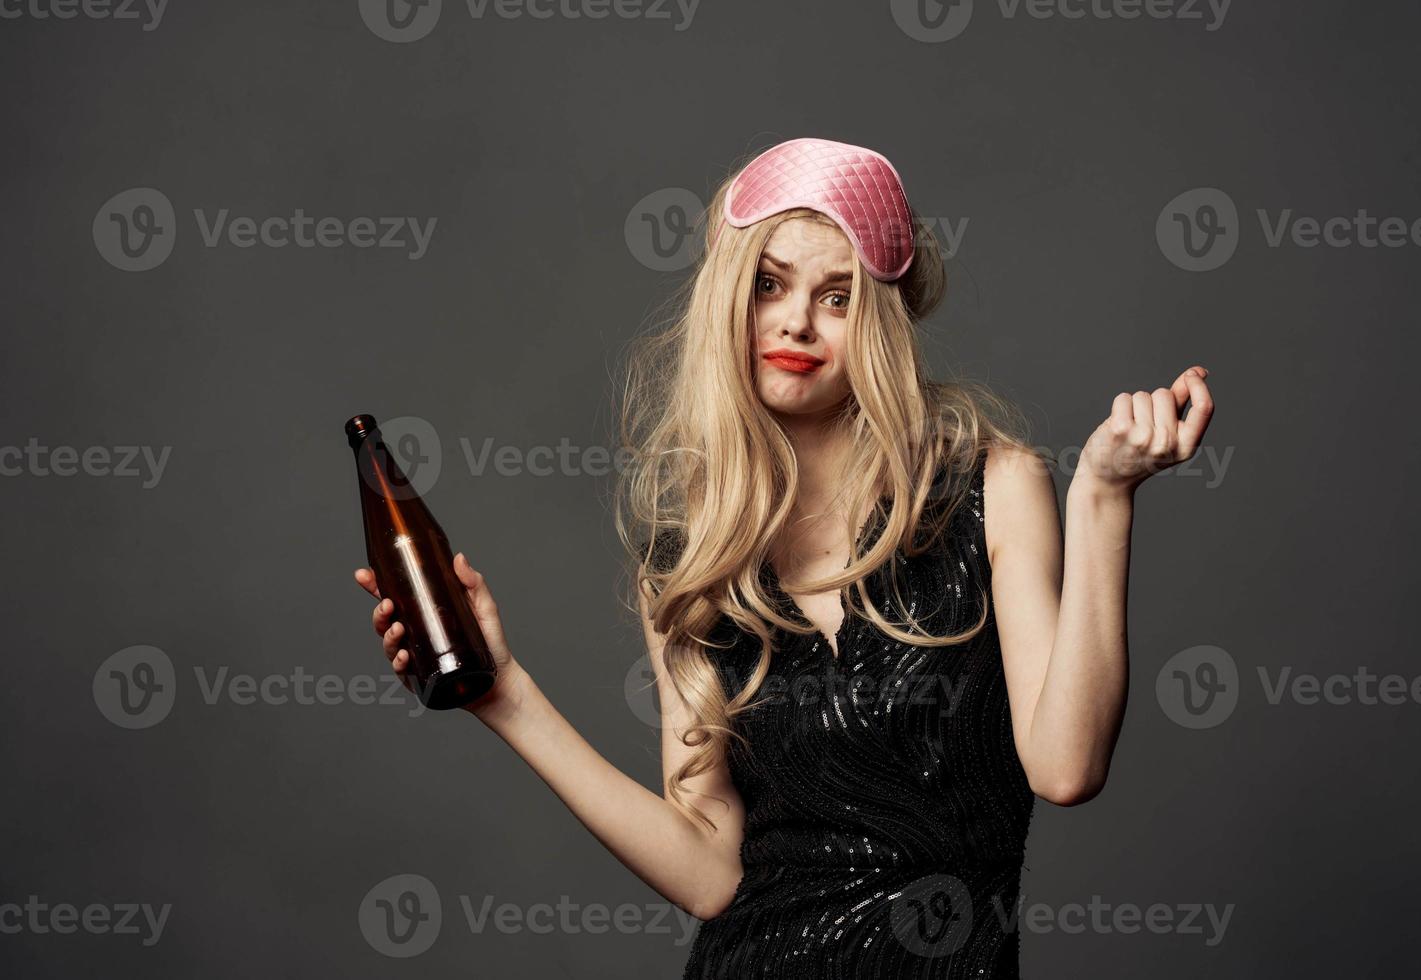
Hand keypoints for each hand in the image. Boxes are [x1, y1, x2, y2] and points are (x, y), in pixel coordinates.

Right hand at [353, 553, 528, 719]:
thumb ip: (473, 583)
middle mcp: (415, 633)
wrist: (500, 678)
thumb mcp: (483, 607)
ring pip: (389, 644)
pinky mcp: (420, 677)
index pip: (394, 597)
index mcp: (424, 613)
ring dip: (387, 636)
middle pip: (385, 621)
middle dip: (379, 612)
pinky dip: (398, 662)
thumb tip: (459, 558)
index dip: (375, 586)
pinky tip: (403, 656)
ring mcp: (416, 655)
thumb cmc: (490, 642)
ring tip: (398, 629)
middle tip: (388, 606)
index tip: (364, 575)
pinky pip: (401, 670)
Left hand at [1077, 366, 1214, 494]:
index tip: (1192, 376)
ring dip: (1134, 406)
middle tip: (1142, 426)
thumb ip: (1183, 402)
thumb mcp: (1168, 434)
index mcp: (1186, 447)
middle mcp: (1167, 444)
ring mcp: (1143, 437)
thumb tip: (1199, 372)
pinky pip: (1124, 398)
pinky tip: (1117, 426)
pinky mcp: (1121, 430)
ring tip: (1129, 429)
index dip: (1199, 386)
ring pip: (1143, 396)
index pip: (1205, 408)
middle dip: (1153, 402)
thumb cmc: (1138, 454)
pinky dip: (1119, 406)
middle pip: (1165, 394)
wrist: (1107, 482)